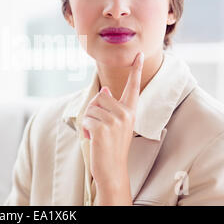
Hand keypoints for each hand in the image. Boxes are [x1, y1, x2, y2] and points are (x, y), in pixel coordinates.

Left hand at [81, 52, 143, 188]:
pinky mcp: (103, 128)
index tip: (139, 54)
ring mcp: (115, 121)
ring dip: (88, 121)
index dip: (136, 69)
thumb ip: (112, 107)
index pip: (133, 87)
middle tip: (99, 128)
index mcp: (130, 111)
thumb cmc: (111, 146)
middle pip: (100, 96)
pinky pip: (86, 118)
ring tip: (97, 135)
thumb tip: (105, 89)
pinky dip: (85, 129)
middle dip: (93, 110)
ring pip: (91, 107)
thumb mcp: (115, 125)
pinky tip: (92, 139)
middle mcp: (126, 114)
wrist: (112, 170)